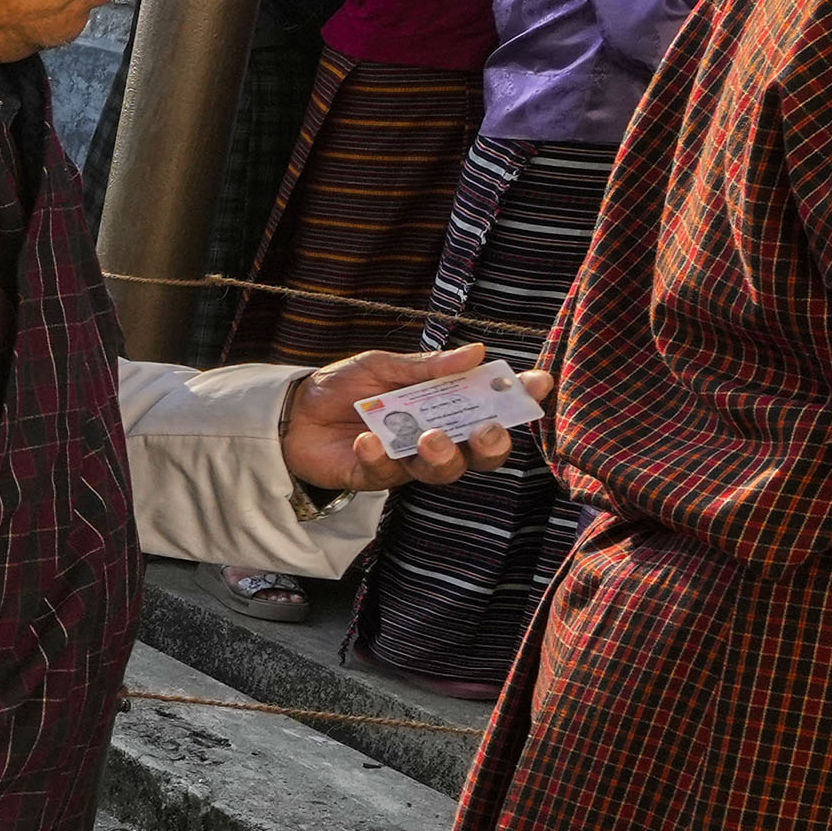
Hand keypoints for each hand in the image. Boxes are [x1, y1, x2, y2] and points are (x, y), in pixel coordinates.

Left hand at [284, 345, 518, 493]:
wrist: (293, 412)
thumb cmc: (344, 386)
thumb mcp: (383, 366)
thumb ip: (427, 366)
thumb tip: (477, 353)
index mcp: (445, 405)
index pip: (492, 406)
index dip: (519, 399)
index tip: (538, 384)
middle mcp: (437, 436)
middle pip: (481, 453)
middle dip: (492, 444)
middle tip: (487, 429)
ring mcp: (409, 460)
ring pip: (443, 470)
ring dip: (442, 454)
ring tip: (428, 436)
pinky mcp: (377, 477)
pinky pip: (387, 472)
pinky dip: (378, 455)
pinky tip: (367, 440)